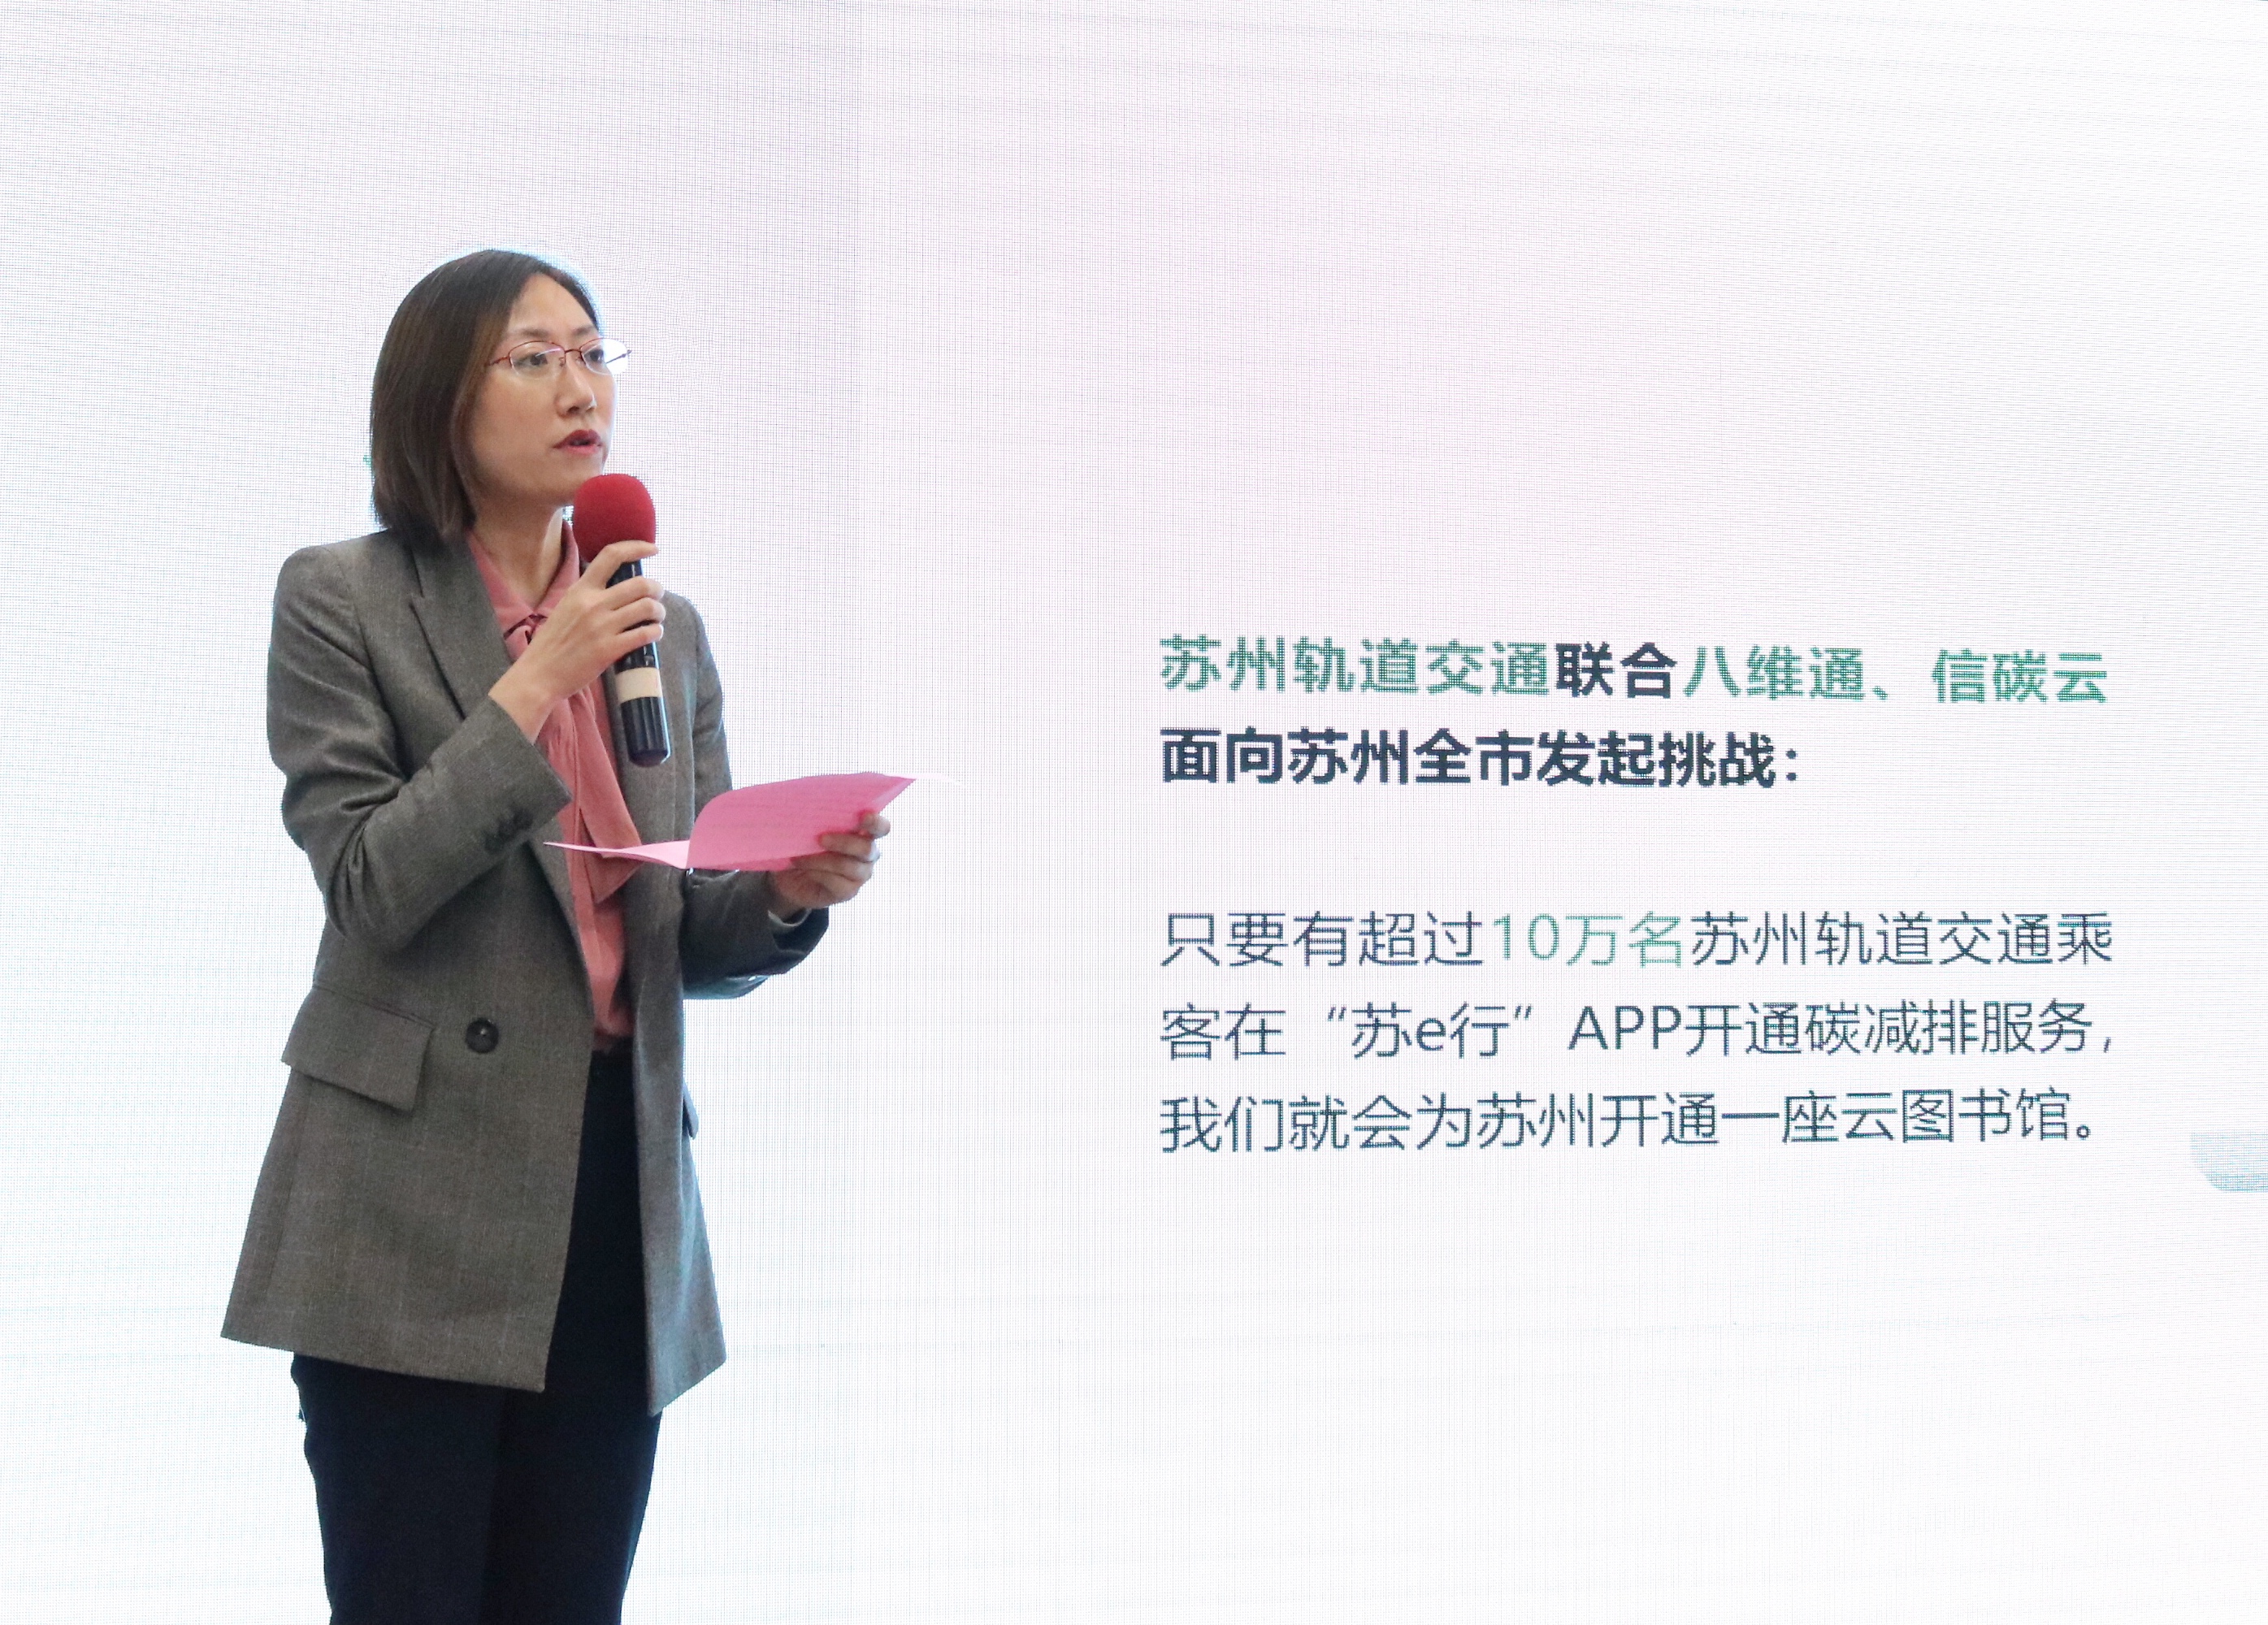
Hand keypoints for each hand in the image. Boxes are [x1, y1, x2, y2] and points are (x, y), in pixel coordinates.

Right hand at [490, 540, 663, 737]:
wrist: (539, 674)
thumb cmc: (552, 643)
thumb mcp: (565, 607)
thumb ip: (588, 596)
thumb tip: (617, 587)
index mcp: (580, 590)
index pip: (611, 555)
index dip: (637, 547)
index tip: (653, 549)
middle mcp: (593, 604)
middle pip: (640, 584)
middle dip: (657, 589)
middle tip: (657, 597)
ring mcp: (602, 626)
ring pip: (647, 608)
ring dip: (659, 611)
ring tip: (657, 617)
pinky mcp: (610, 649)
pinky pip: (645, 634)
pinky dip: (655, 632)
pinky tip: (653, 634)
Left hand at [768, 811, 888, 915]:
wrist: (790, 875)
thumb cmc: (805, 843)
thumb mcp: (811, 827)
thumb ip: (820, 817)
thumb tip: (812, 804)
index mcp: (865, 833)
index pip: (881, 828)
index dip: (876, 822)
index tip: (862, 816)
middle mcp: (869, 854)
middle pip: (867, 849)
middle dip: (844, 842)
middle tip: (820, 838)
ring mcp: (861, 875)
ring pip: (849, 867)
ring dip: (822, 860)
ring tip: (799, 857)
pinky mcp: (849, 891)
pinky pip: (838, 883)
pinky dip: (817, 874)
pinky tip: (802, 867)